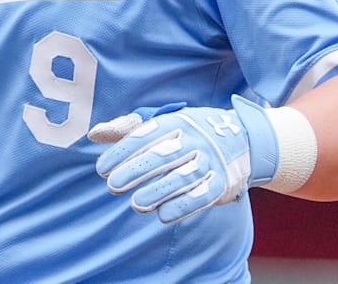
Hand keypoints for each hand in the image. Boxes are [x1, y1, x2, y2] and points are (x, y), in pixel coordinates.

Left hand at [89, 96, 277, 223]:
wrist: (243, 139)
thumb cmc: (189, 133)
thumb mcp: (161, 123)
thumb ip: (127, 129)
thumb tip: (93, 134)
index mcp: (176, 122)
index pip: (146, 135)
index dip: (122, 152)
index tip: (102, 168)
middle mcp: (195, 139)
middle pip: (163, 155)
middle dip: (136, 170)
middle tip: (113, 185)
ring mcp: (210, 161)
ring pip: (183, 177)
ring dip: (158, 192)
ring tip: (136, 204)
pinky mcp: (222, 182)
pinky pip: (202, 195)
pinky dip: (182, 206)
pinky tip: (162, 214)